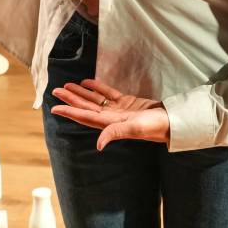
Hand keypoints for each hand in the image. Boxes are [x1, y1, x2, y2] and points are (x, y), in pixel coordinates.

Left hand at [50, 78, 169, 150]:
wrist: (173, 121)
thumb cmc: (156, 126)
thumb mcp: (136, 129)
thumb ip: (117, 133)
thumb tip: (98, 144)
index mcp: (111, 124)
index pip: (85, 117)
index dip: (70, 112)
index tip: (55, 108)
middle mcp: (111, 118)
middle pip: (86, 107)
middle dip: (71, 99)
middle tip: (56, 90)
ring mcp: (119, 110)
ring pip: (95, 100)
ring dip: (81, 93)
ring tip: (67, 85)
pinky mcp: (127, 103)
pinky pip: (108, 94)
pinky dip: (97, 88)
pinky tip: (88, 83)